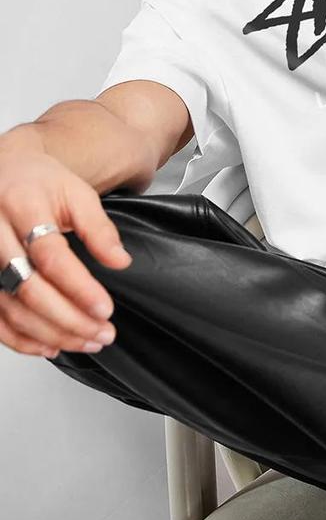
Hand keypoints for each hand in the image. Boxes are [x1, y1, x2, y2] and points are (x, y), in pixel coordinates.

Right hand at [0, 151, 131, 358]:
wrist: (5, 173)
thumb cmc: (39, 183)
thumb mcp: (76, 193)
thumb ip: (98, 228)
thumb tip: (120, 261)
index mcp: (22, 207)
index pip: (50, 256)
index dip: (79, 287)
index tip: (104, 308)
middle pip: (29, 288)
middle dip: (69, 318)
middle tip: (102, 332)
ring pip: (13, 308)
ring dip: (51, 333)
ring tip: (87, 341)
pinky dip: (22, 339)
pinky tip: (51, 346)